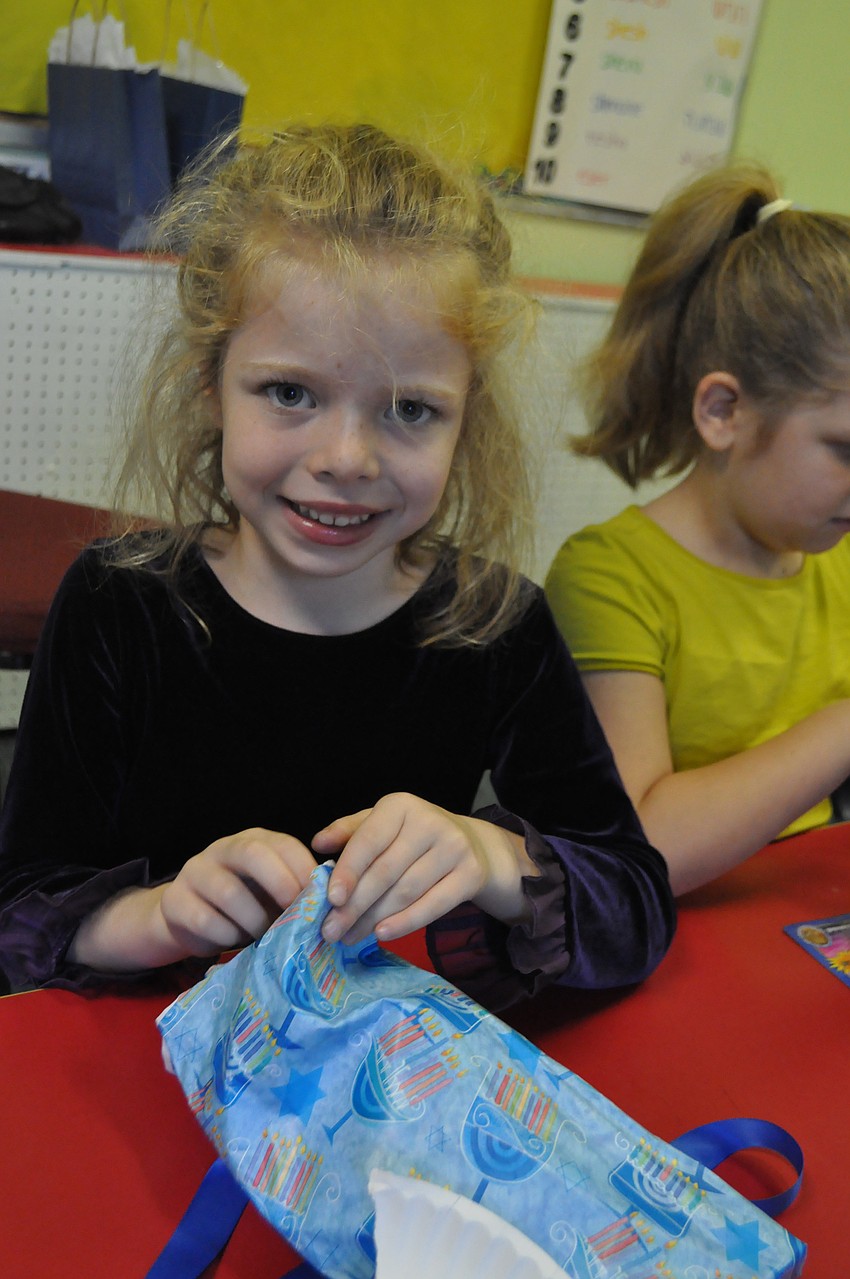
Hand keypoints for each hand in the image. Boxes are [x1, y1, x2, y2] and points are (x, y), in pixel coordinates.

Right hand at [156, 827, 317, 957]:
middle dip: (280, 884)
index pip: (283, 844)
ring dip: (254, 920)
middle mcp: (223, 849)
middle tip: (295, 914)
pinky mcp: (175, 901)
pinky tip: (234, 941)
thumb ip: (295, 889)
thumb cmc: (244, 904)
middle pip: (253, 854)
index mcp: (253, 841)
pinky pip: (205, 920)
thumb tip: (332, 904)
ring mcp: (195, 872)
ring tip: (265, 935)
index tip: (321, 898)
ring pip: (229, 892)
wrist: (189, 918)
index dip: (304, 869)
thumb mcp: (270, 891)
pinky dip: (226, 935)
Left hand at [312, 792, 534, 944]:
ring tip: (350, 936)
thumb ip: (349, 832)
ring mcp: (454, 848)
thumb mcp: (381, 824)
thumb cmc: (412, 836)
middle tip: (331, 930)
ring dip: (374, 919)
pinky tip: (382, 934)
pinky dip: (405, 923)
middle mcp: (429, 822)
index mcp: (400, 806)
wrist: (471, 844)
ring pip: (405, 892)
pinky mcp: (470, 874)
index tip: (330, 899)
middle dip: (355, 905)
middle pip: (385, 871)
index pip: (369, 840)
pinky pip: (433, 905)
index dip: (349, 870)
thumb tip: (318, 843)